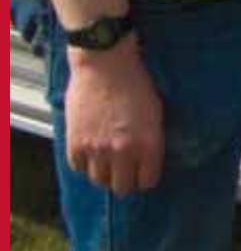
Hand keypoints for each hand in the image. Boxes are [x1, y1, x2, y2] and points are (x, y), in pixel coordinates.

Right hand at [64, 41, 165, 194]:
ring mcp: (97, 149)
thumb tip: (146, 160)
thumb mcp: (155, 113)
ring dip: (103, 172)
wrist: (105, 63)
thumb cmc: (135, 82)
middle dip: (124, 179)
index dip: (145, 177)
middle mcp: (124, 152)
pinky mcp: (75, 144)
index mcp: (149, 144)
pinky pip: (79, 167)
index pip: (147, 181)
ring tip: (106, 159)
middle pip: (122, 187)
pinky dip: (84, 161)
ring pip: (99, 180)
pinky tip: (90, 149)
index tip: (142, 172)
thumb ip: (151, 141)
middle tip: (123, 169)